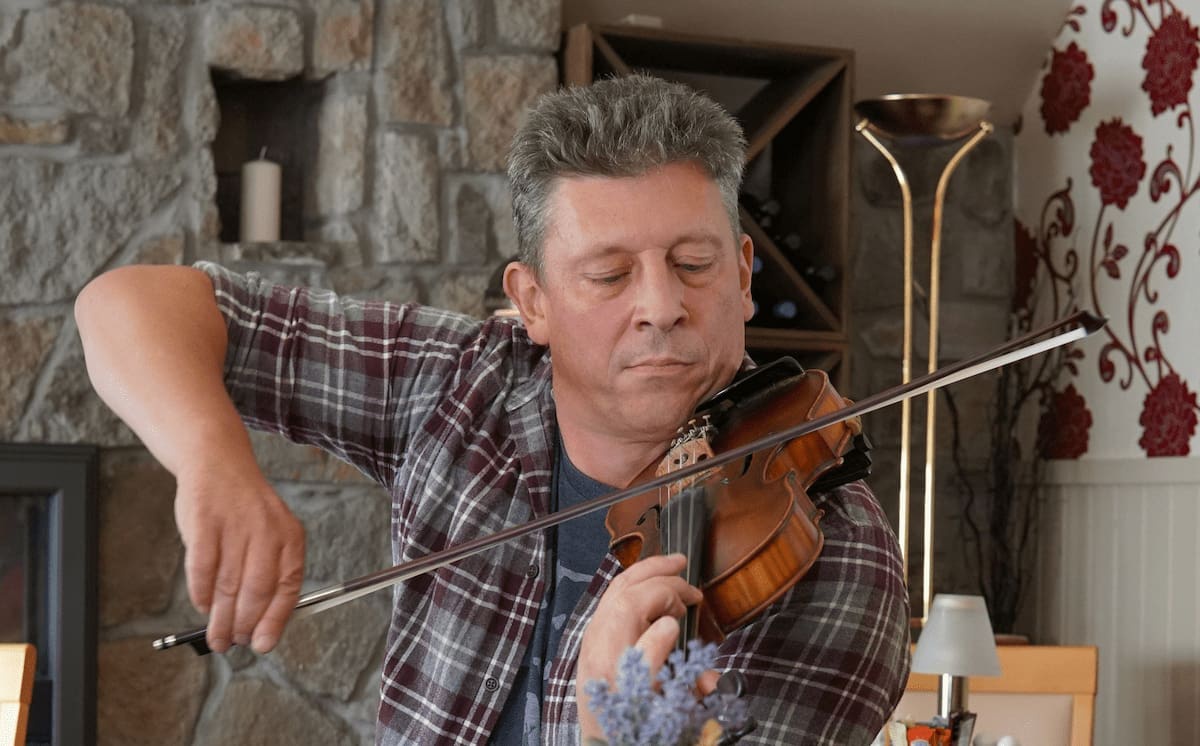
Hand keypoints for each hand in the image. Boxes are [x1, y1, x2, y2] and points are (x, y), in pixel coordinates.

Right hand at [174, 454, 304, 653]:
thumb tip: (262, 624)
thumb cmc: (245, 510)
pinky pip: (202, 568)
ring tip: (216, 637)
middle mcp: (266, 531)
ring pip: (228, 585)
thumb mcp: (271, 534)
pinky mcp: (204, 522)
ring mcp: (235, 525)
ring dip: (220, 618)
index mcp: (290, 537)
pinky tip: (201, 606)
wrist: (218, 464)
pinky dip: (201, 593)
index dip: (274, 620)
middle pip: (256, 591)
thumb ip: (270, 573)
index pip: (288, 587)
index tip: (263, 644)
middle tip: (232, 643)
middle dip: (243, 625)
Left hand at [577, 554, 718, 740]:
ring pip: (618, 590)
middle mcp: (602, 656)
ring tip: (676, 564)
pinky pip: (611, 594)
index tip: (681, 629)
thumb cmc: (636, 724)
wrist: (601, 738)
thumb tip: (711, 679)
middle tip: (694, 592)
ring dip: (649, 572)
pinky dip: (634, 579)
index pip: (640, 647)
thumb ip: (690, 693)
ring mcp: (593, 640)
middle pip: (629, 604)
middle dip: (666, 588)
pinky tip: (652, 575)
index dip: (663, 634)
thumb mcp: (669, 717)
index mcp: (621, 683)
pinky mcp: (591, 632)